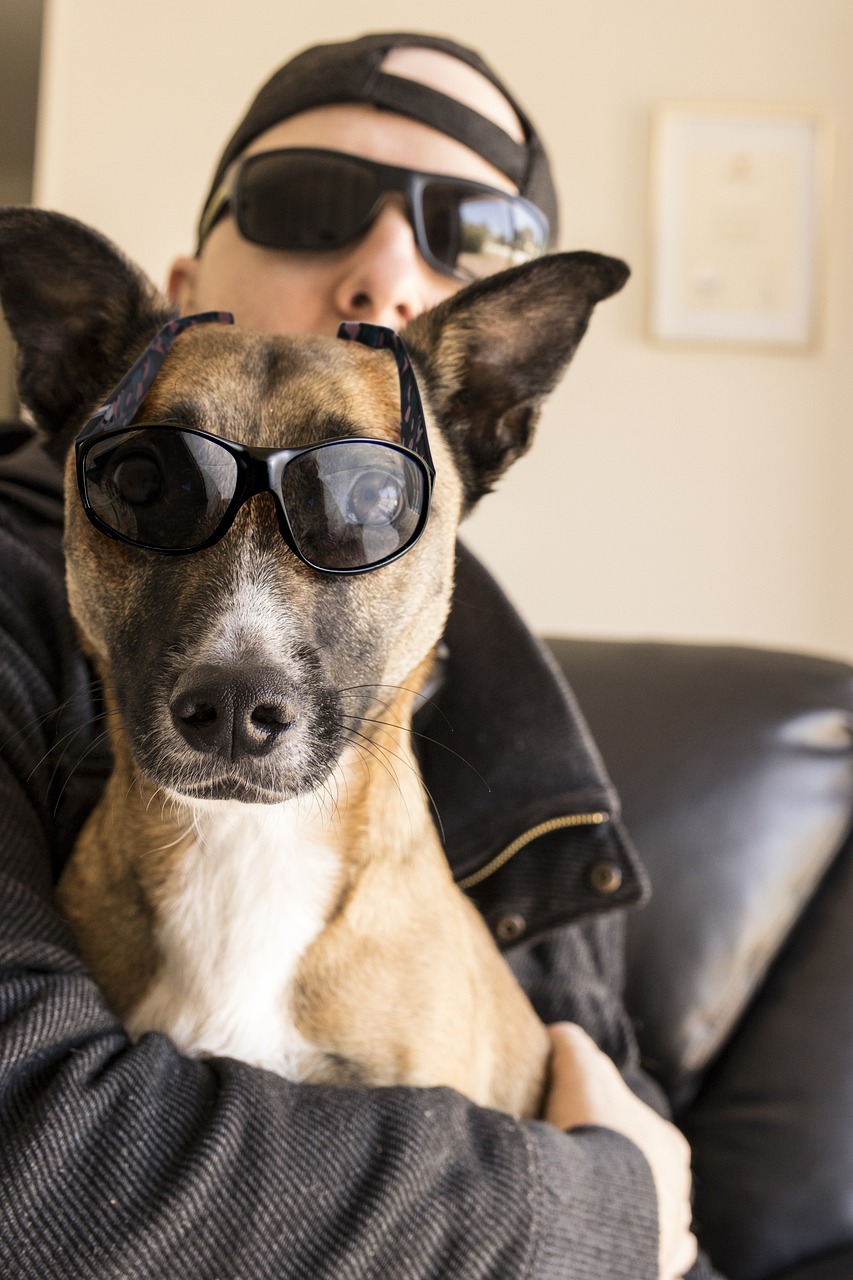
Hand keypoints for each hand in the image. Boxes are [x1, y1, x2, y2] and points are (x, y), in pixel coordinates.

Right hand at [545, 1023, 697, 1279]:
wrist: (588, 1209)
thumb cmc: (590, 1136)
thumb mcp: (579, 1070)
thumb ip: (572, 1045)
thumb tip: (560, 1033)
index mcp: (668, 1147)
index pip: (644, 1131)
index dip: (614, 1126)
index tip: (587, 1128)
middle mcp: (678, 1193)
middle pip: (652, 1179)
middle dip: (629, 1176)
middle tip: (589, 1174)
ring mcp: (668, 1237)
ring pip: (656, 1223)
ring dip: (635, 1217)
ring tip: (595, 1214)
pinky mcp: (651, 1270)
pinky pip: (653, 1263)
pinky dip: (639, 1254)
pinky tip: (618, 1250)